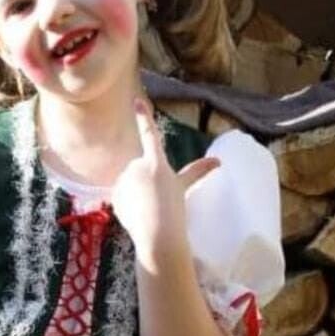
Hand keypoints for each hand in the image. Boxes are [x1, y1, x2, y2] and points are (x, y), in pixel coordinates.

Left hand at [110, 100, 218, 258]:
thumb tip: (219, 161)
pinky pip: (121, 195)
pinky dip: (126, 203)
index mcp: (157, 163)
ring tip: (147, 208)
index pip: (149, 135)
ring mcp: (125, 179)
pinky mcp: (115, 193)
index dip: (143, 117)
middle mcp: (138, 166)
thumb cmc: (175, 213)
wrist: (158, 234)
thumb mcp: (185, 189)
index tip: (136, 101)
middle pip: (139, 171)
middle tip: (155, 201)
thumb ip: (198, 173)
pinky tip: (136, 214)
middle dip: (144, 182)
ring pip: (129, 183)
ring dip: (135, 193)